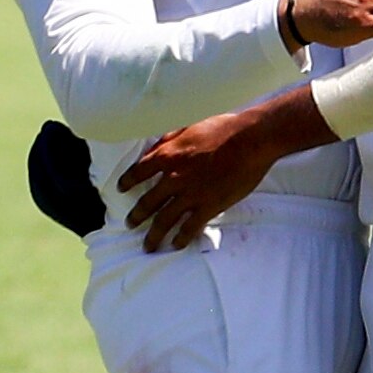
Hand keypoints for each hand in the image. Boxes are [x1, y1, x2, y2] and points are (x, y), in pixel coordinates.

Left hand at [120, 86, 329, 252]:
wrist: (250, 140)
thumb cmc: (223, 128)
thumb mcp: (187, 127)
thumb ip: (168, 140)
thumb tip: (154, 149)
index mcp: (167, 155)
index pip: (138, 172)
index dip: (127, 181)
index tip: (122, 189)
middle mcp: (173, 178)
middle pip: (148, 202)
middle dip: (136, 216)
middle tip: (130, 225)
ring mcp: (191, 194)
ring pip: (165, 220)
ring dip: (154, 235)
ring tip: (148, 246)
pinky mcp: (209, 206)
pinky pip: (190, 227)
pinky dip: (181, 238)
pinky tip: (177, 245)